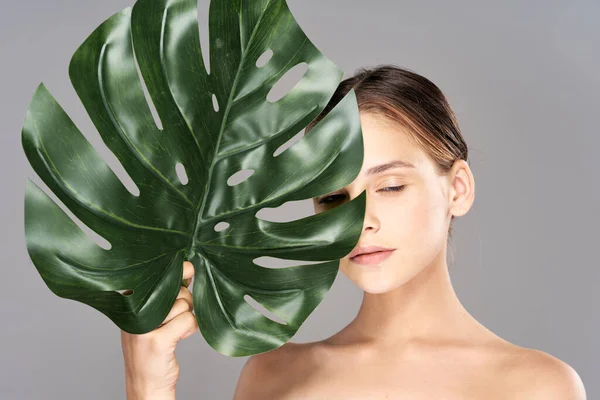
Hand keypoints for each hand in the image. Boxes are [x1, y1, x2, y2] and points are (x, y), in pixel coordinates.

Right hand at [121, 261, 197, 399]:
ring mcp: (144, 326)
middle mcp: (132, 310)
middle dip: (184, 301)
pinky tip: (180, 337)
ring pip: (184, 304)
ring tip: (175, 330)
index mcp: (129, 300)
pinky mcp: (157, 341)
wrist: (145, 383)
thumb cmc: (152, 345)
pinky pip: (188, 320)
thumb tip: (187, 268)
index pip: (159, 274)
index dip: (177, 273)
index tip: (186, 275)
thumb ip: (164, 293)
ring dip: (187, 317)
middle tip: (175, 317)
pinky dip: (191, 328)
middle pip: (175, 289)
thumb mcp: (151, 315)